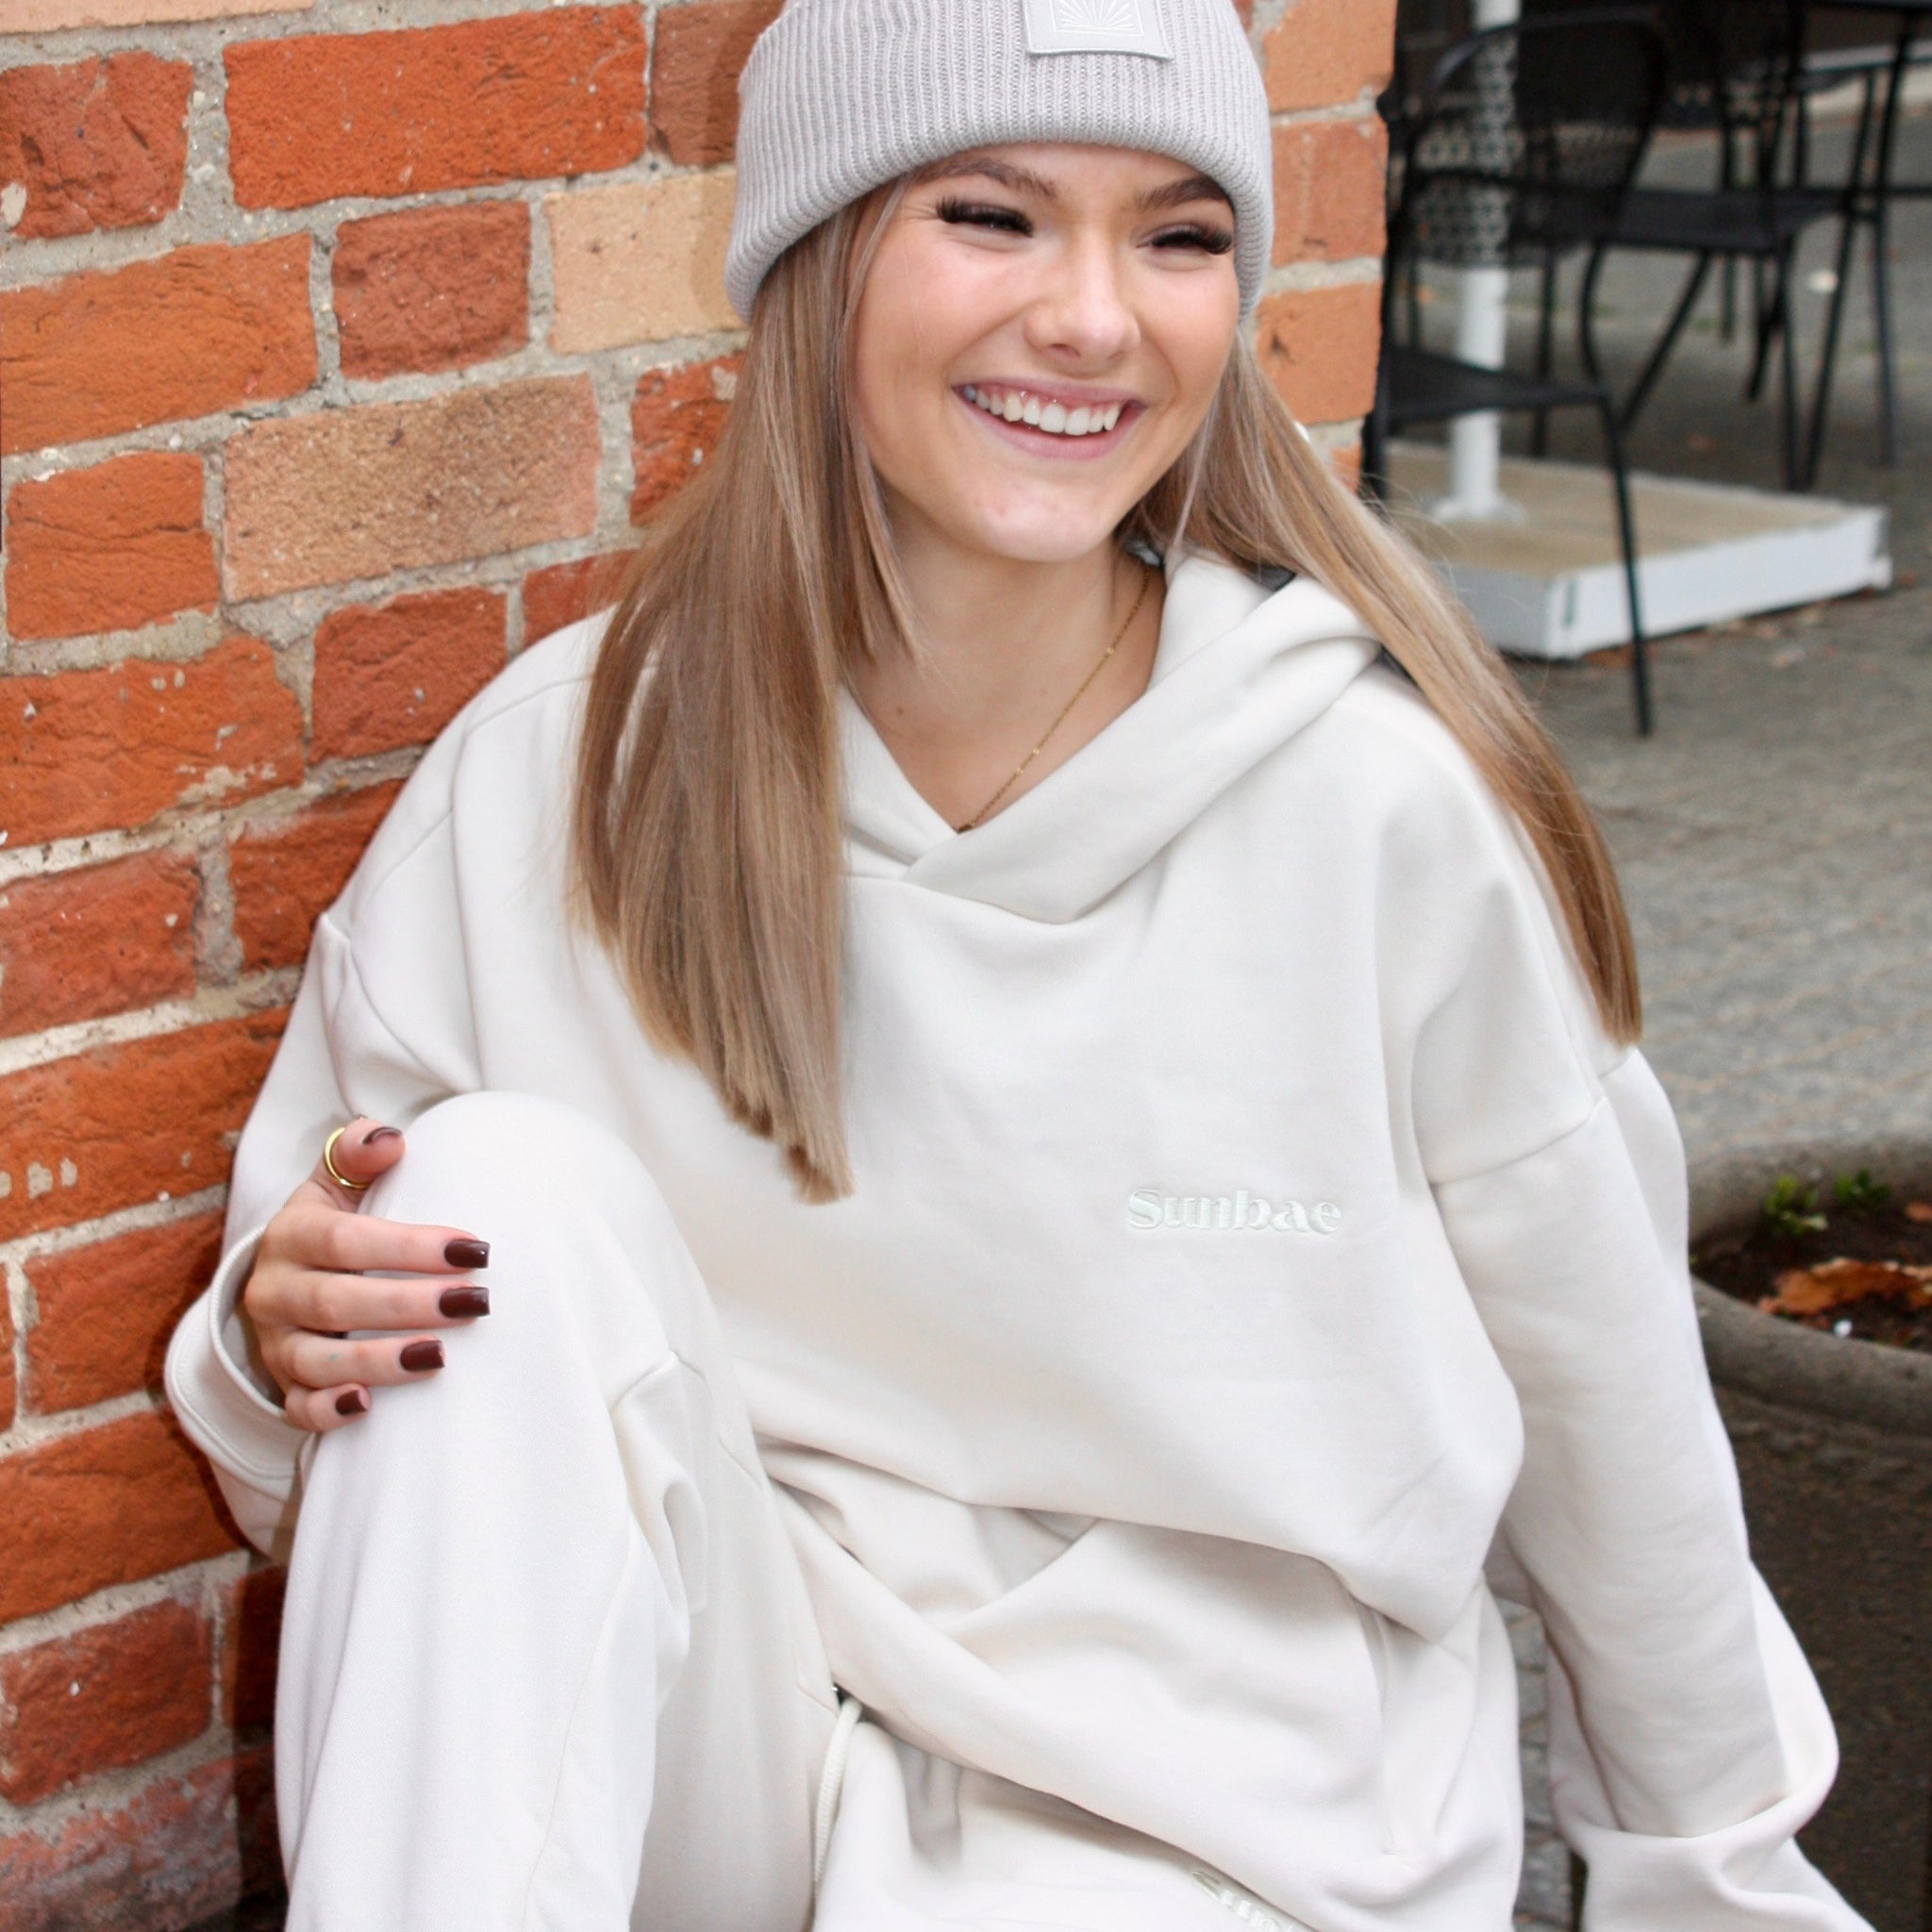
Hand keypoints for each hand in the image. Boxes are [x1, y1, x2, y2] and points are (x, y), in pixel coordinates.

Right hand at [241, 1118, 490, 1431]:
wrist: (287, 1276)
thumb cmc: (332, 1226)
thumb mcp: (336, 1184)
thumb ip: (359, 1154)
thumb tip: (390, 1139)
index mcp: (291, 1235)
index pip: (345, 1240)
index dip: (408, 1247)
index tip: (473, 1250)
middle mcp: (274, 1290)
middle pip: (336, 1302)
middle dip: (408, 1304)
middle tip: (474, 1303)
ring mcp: (275, 1343)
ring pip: (316, 1360)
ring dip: (379, 1361)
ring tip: (439, 1357)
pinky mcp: (283, 1384)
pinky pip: (297, 1407)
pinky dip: (328, 1411)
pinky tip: (367, 1407)